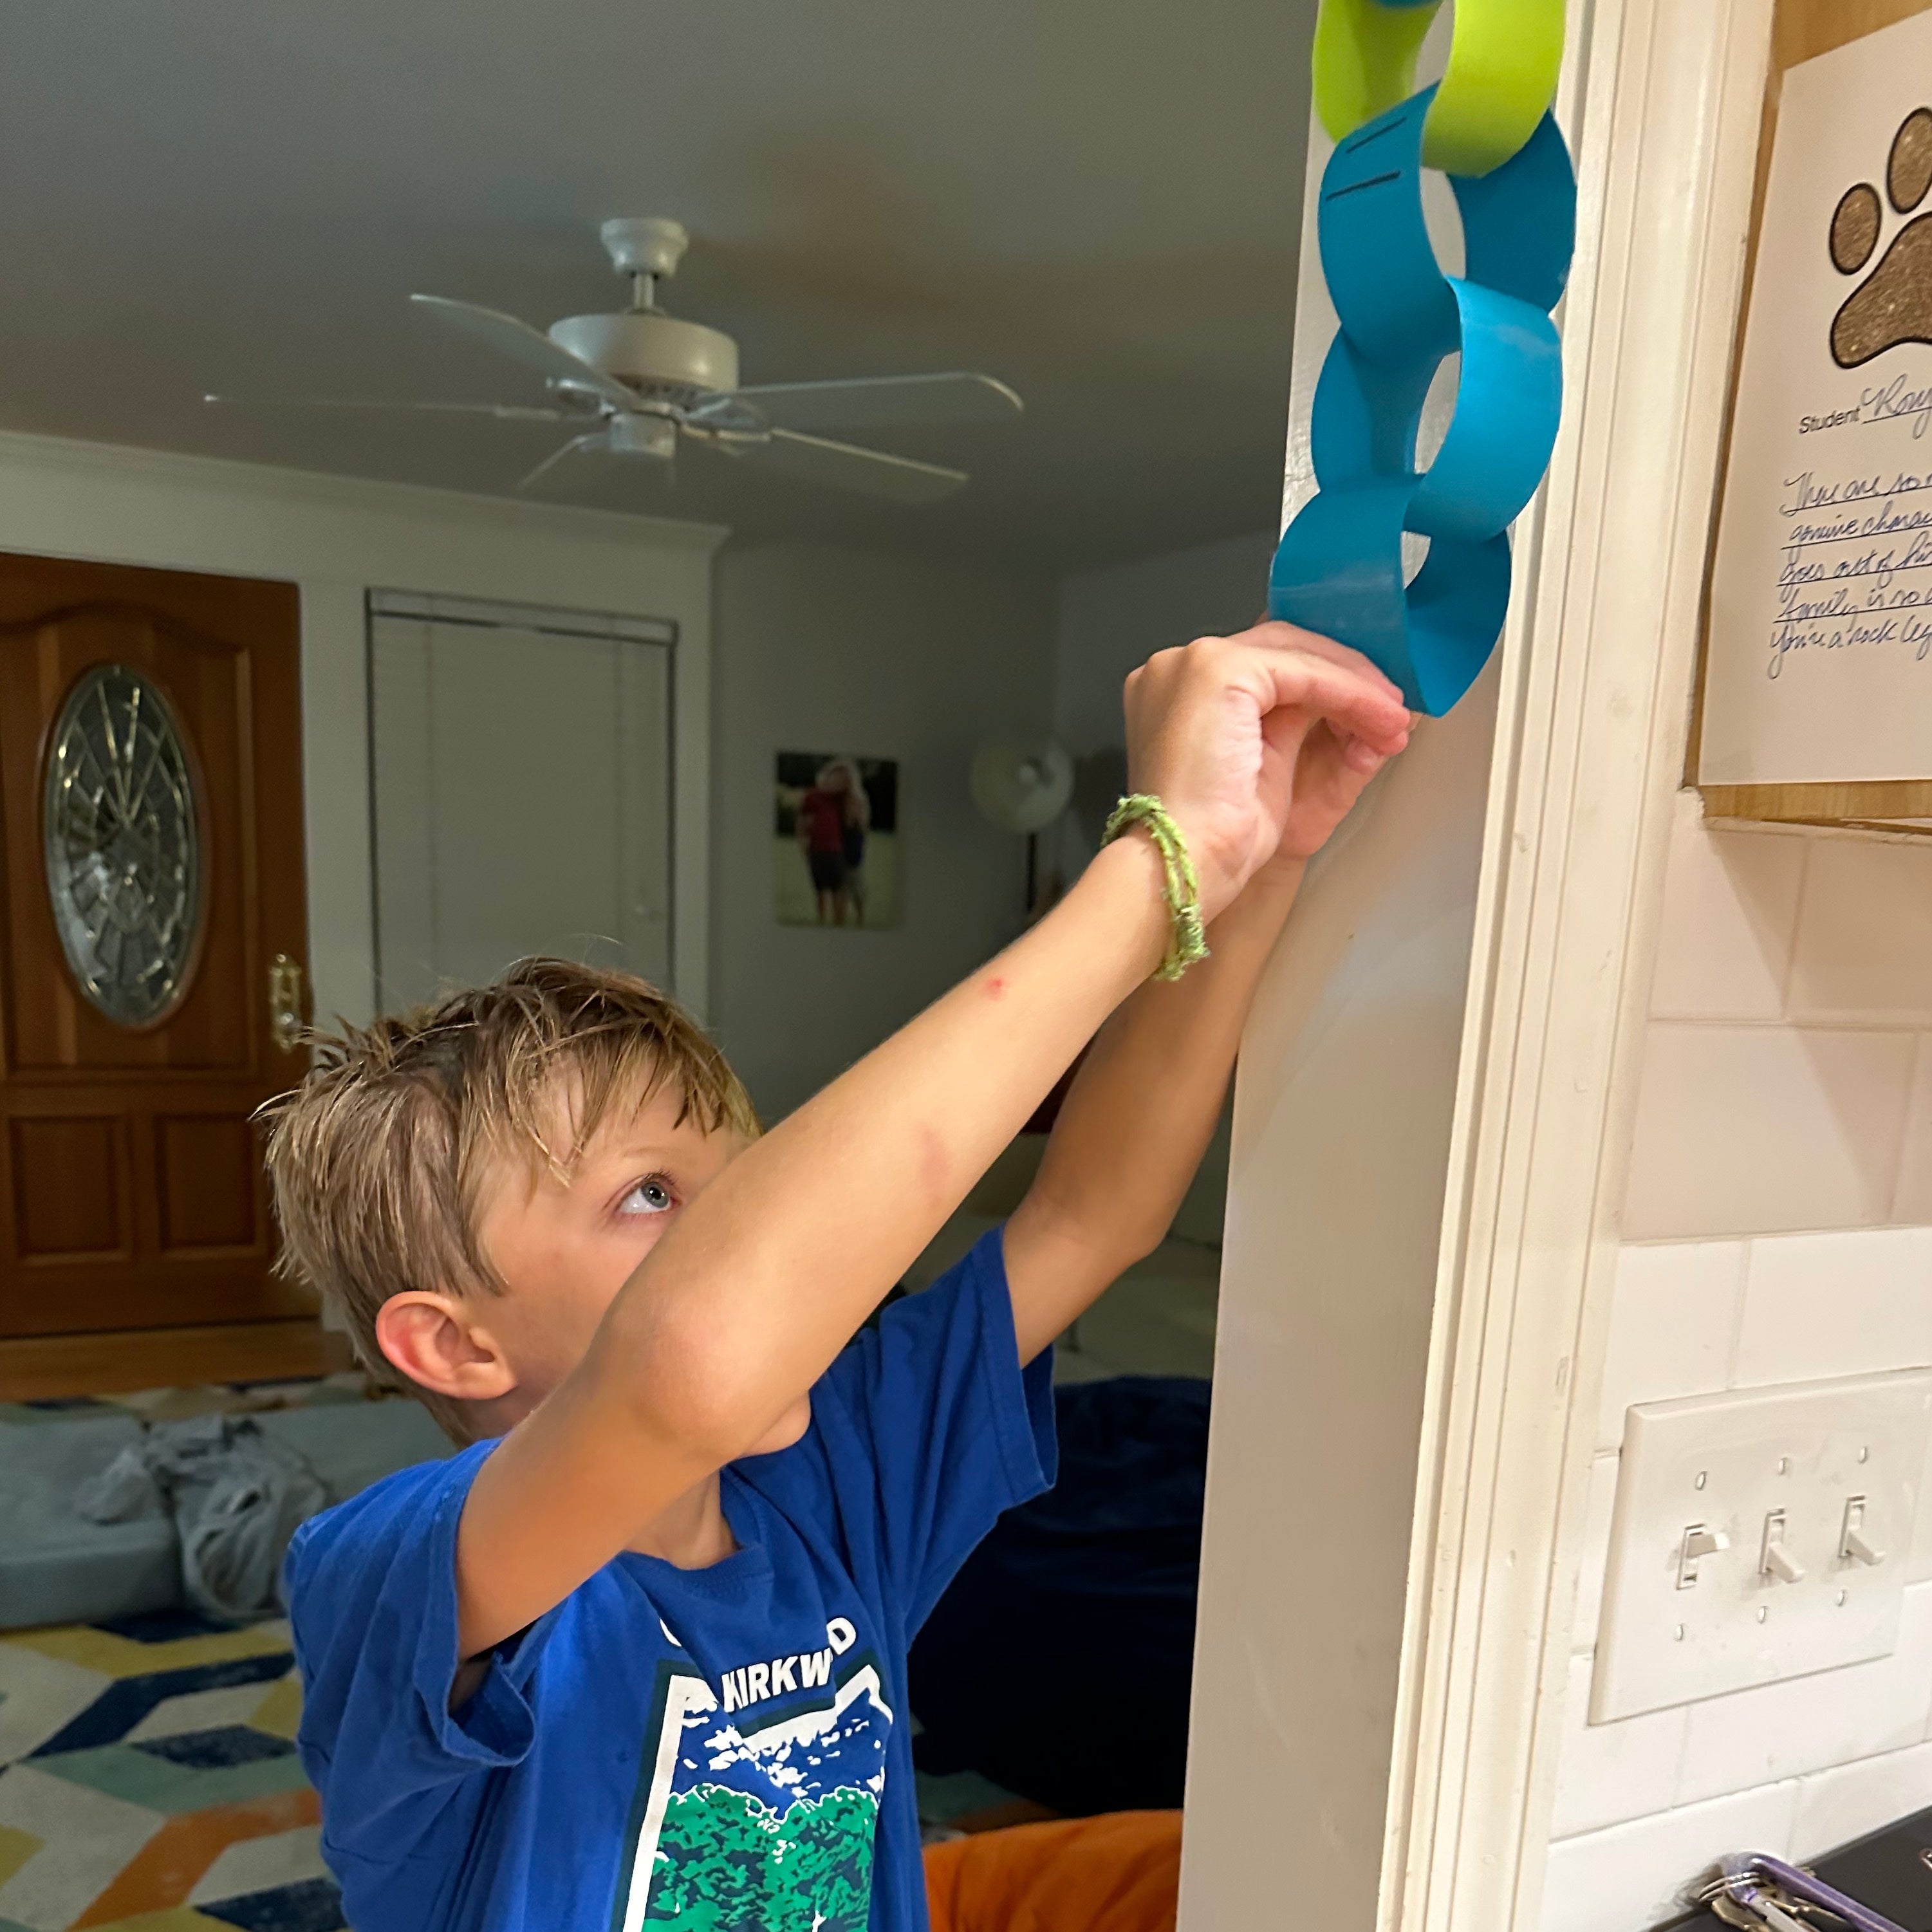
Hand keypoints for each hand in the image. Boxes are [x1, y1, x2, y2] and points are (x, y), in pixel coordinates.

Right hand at [1122, 622, 1409, 918]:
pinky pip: (1304, 672)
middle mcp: (1176, 667)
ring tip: (1393, 721)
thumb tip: (1348, 701)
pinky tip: (1378, 718)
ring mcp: (1193, 662)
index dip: (1320, 676)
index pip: (1261, 660)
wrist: (1185, 865)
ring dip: (1356, 686)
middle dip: (1345, 675)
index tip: (1368, 701)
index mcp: (1174, 690)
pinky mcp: (1218, 670)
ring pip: (1296, 654)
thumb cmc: (1209, 837)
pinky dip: (1349, 694)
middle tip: (1391, 706)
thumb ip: (1290, 723)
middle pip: (1280, 646)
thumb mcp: (1260, 765)